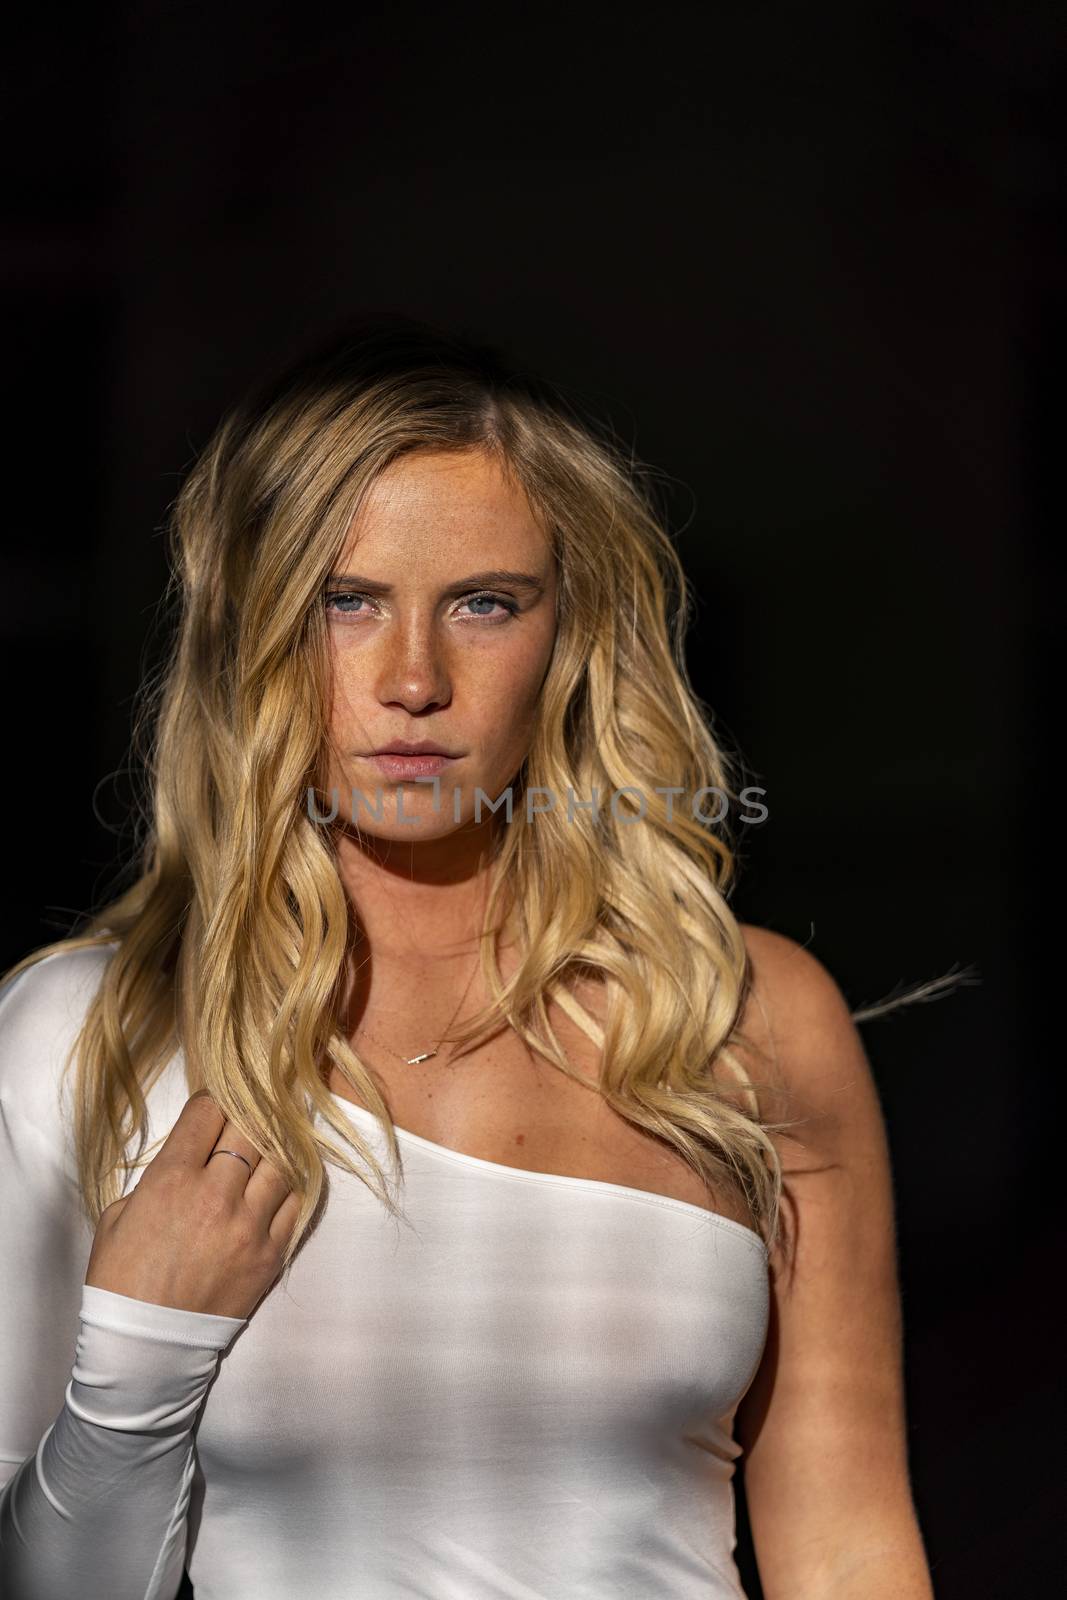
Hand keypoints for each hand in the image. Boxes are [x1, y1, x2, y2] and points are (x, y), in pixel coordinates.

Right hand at [85, 1091, 301, 1319]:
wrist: (147, 1345)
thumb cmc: (121, 1281)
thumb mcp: (118, 1216)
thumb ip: (156, 1176)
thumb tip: (189, 1155)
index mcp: (171, 1180)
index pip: (208, 1112)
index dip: (212, 1101)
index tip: (215, 1105)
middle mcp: (215, 1195)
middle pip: (251, 1126)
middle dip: (248, 1114)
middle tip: (248, 1115)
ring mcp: (250, 1225)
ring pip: (281, 1159)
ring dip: (274, 1146)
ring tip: (268, 1144)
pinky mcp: (272, 1252)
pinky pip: (297, 1201)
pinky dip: (292, 1184)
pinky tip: (281, 1179)